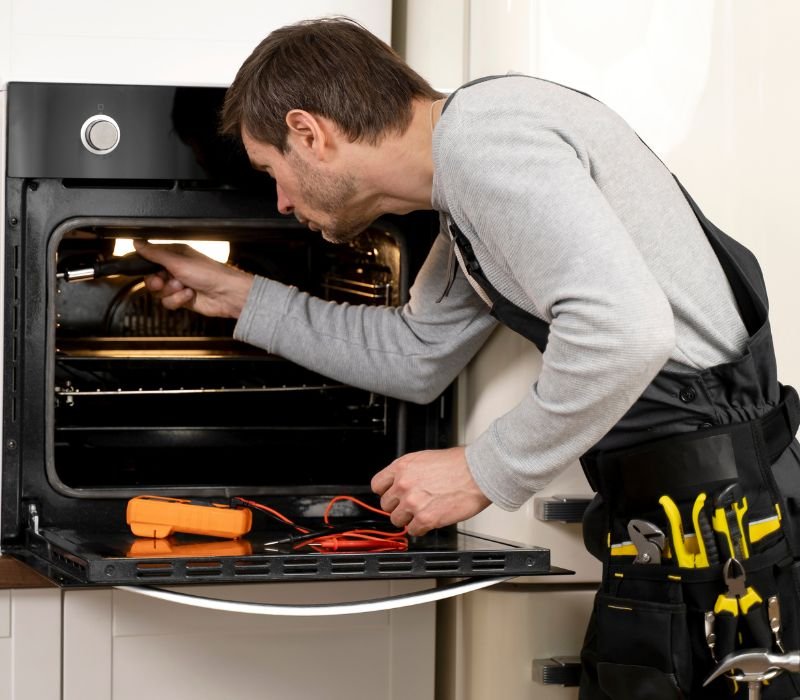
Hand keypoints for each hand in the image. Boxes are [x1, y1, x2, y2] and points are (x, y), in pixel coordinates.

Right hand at [134, 240, 253, 317]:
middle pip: (151, 278)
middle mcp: (176, 269)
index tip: (145, 269)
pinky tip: (189, 295)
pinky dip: (177, 300)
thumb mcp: (178, 261)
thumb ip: (155, 253)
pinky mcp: (183, 299)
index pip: (151, 258)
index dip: (146, 266)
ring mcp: (179, 285)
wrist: (227, 294)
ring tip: (183, 287)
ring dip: (170, 292)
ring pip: (159, 292)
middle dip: (156, 282)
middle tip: (161, 282)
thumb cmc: (209, 274)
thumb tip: (137, 242)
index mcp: (175, 255)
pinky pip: (168, 302)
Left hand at [371, 447, 490, 535]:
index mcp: (402, 467)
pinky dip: (421, 528)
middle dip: (398, 506)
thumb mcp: (425, 458)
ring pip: (397, 520)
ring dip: (408, 519)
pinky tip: (431, 519)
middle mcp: (403, 484)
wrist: (478, 472)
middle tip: (411, 505)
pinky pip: (413, 531)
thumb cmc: (459, 463)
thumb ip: (410, 472)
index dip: (386, 492)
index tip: (392, 496)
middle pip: (386, 505)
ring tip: (422, 513)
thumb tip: (403, 482)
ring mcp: (413, 503)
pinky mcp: (425, 519)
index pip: (377, 485)